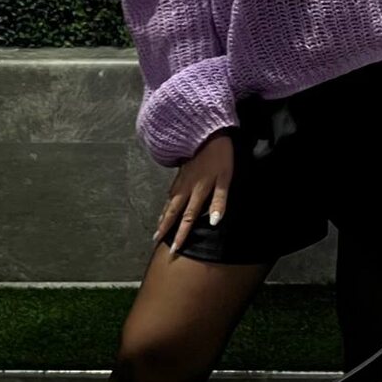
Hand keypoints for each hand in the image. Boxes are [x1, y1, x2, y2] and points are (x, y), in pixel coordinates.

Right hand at [152, 131, 233, 255]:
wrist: (208, 132)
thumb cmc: (220, 156)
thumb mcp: (225, 178)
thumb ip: (219, 201)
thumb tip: (213, 223)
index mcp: (198, 191)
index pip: (187, 218)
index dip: (181, 234)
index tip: (174, 249)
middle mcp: (186, 188)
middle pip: (173, 211)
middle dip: (165, 227)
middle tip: (156, 240)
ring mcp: (181, 179)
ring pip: (170, 202)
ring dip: (164, 216)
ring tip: (158, 227)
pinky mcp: (181, 172)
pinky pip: (171, 191)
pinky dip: (167, 202)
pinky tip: (167, 204)